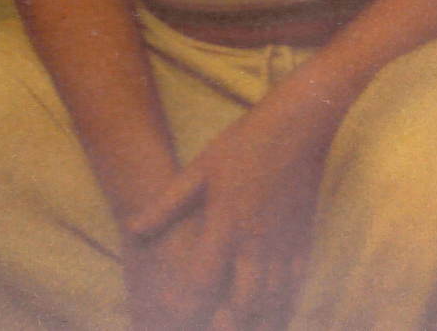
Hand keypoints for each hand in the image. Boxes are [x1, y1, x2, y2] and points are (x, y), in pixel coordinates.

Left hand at [122, 93, 328, 330]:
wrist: (297, 126)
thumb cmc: (243, 144)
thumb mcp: (200, 169)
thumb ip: (166, 204)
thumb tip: (133, 229)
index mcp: (227, 224)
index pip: (205, 280)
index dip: (188, 304)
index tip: (174, 312)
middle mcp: (257, 242)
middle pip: (244, 304)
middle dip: (225, 323)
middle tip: (210, 326)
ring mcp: (285, 245)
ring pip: (274, 302)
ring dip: (256, 320)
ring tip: (236, 323)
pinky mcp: (304, 241)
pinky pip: (296, 287)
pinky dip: (284, 305)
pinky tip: (270, 311)